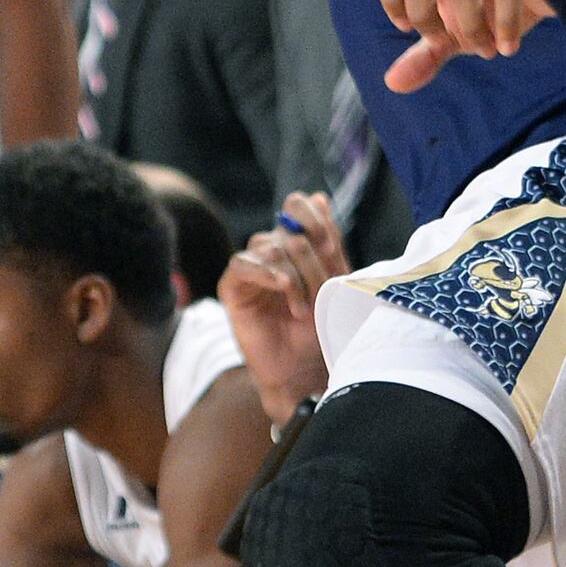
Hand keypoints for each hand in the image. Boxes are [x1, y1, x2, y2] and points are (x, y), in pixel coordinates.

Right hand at [219, 191, 353, 418]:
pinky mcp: (233, 288)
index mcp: (296, 243)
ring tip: (303, 308)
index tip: (330, 247)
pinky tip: (282, 287)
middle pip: (289, 234)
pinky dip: (266, 273)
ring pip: (270, 248)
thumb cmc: (319, 328)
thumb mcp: (332, 281)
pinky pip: (243, 264)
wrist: (303, 369)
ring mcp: (251, 268)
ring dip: (294, 278)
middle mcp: (272, 251)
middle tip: (322, 293)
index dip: (313, 219)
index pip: (296, 206)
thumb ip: (327, 241)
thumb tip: (320, 197)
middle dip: (312, 263)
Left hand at [376, 0, 553, 91]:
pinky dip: (504, 26)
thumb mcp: (457, 33)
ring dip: (470, 28)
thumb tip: (393, 83)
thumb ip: (426, 54)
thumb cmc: (496, 7)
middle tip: (443, 39)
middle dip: (425, 15)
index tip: (408, 25)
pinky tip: (508, 47)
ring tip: (486, 50)